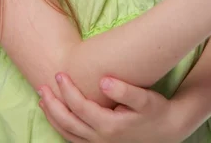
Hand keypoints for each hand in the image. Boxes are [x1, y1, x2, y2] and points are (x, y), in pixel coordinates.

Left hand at [38, 73, 191, 142]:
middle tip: (42, 85)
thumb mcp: (144, 99)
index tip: (59, 73)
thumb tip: (103, 80)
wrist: (167, 130)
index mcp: (109, 126)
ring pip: (68, 134)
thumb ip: (125, 89)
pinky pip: (74, 139)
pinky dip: (62, 127)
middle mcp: (100, 139)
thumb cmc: (155, 111)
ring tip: (43, 99)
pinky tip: (57, 115)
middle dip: (53, 104)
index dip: (67, 90)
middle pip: (68, 122)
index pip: (79, 107)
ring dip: (53, 116)